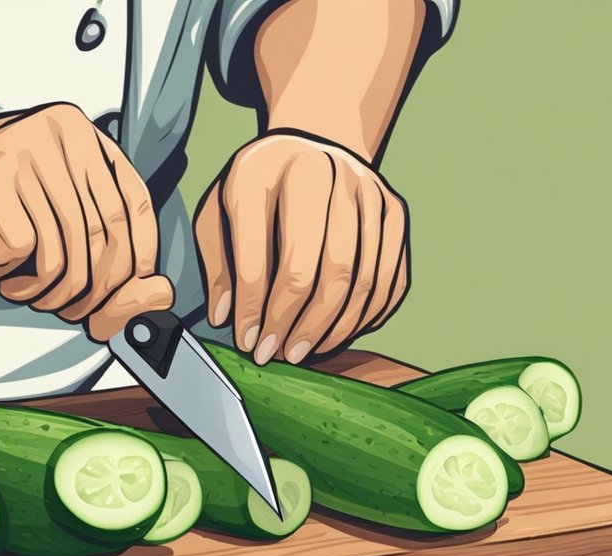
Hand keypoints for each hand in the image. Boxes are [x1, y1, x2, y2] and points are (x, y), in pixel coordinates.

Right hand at [0, 103, 172, 340]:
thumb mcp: (51, 220)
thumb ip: (106, 256)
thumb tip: (160, 295)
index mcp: (78, 133)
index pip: (132, 206)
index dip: (135, 261)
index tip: (124, 292)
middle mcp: (56, 135)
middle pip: (101, 238)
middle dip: (86, 290)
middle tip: (63, 306)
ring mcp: (20, 156)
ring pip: (62, 257)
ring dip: (40, 289)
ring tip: (15, 280)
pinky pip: (20, 257)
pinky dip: (2, 274)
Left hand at [195, 133, 409, 363]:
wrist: (312, 143)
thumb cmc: (258, 187)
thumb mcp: (218, 212)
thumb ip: (217, 263)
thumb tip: (226, 317)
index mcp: (265, 171)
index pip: (260, 253)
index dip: (254, 307)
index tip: (247, 341)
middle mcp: (324, 173)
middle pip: (323, 268)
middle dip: (298, 323)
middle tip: (278, 354)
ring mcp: (367, 191)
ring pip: (361, 278)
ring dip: (332, 327)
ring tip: (303, 351)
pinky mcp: (393, 211)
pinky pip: (389, 277)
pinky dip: (366, 315)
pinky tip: (337, 333)